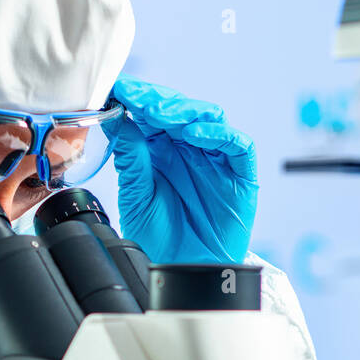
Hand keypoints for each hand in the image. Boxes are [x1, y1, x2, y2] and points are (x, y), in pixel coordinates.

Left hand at [109, 77, 257, 264]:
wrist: (181, 271)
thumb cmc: (158, 239)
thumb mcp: (137, 198)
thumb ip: (132, 160)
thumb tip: (121, 122)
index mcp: (162, 152)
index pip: (153, 115)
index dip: (139, 99)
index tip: (119, 88)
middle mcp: (190, 150)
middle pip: (181, 111)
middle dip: (160, 101)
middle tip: (140, 98)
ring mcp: (216, 160)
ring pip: (209, 119)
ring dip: (187, 112)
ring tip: (164, 115)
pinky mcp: (240, 175)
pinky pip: (237, 145)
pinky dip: (219, 134)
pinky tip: (196, 134)